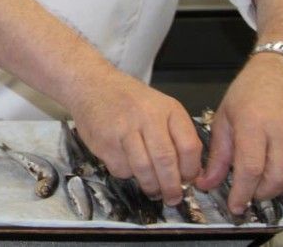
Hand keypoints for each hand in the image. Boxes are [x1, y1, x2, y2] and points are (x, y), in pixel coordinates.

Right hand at [69, 70, 202, 205]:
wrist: (92, 84)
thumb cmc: (131, 100)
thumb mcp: (161, 107)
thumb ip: (177, 135)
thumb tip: (190, 173)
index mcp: (168, 109)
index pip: (189, 146)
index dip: (190, 170)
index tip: (187, 180)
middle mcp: (146, 117)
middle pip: (166, 161)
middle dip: (171, 186)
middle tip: (172, 198)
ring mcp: (123, 129)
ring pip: (143, 170)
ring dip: (151, 186)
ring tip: (153, 190)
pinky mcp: (103, 141)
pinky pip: (121, 169)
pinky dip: (126, 174)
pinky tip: (127, 165)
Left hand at [196, 52, 282, 213]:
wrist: (280, 71)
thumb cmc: (247, 91)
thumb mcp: (224, 118)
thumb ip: (218, 154)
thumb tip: (206, 183)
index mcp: (253, 124)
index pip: (250, 168)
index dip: (242, 192)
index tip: (234, 205)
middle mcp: (280, 132)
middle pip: (277, 178)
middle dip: (260, 194)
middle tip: (246, 194)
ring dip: (277, 190)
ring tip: (260, 186)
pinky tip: (276, 175)